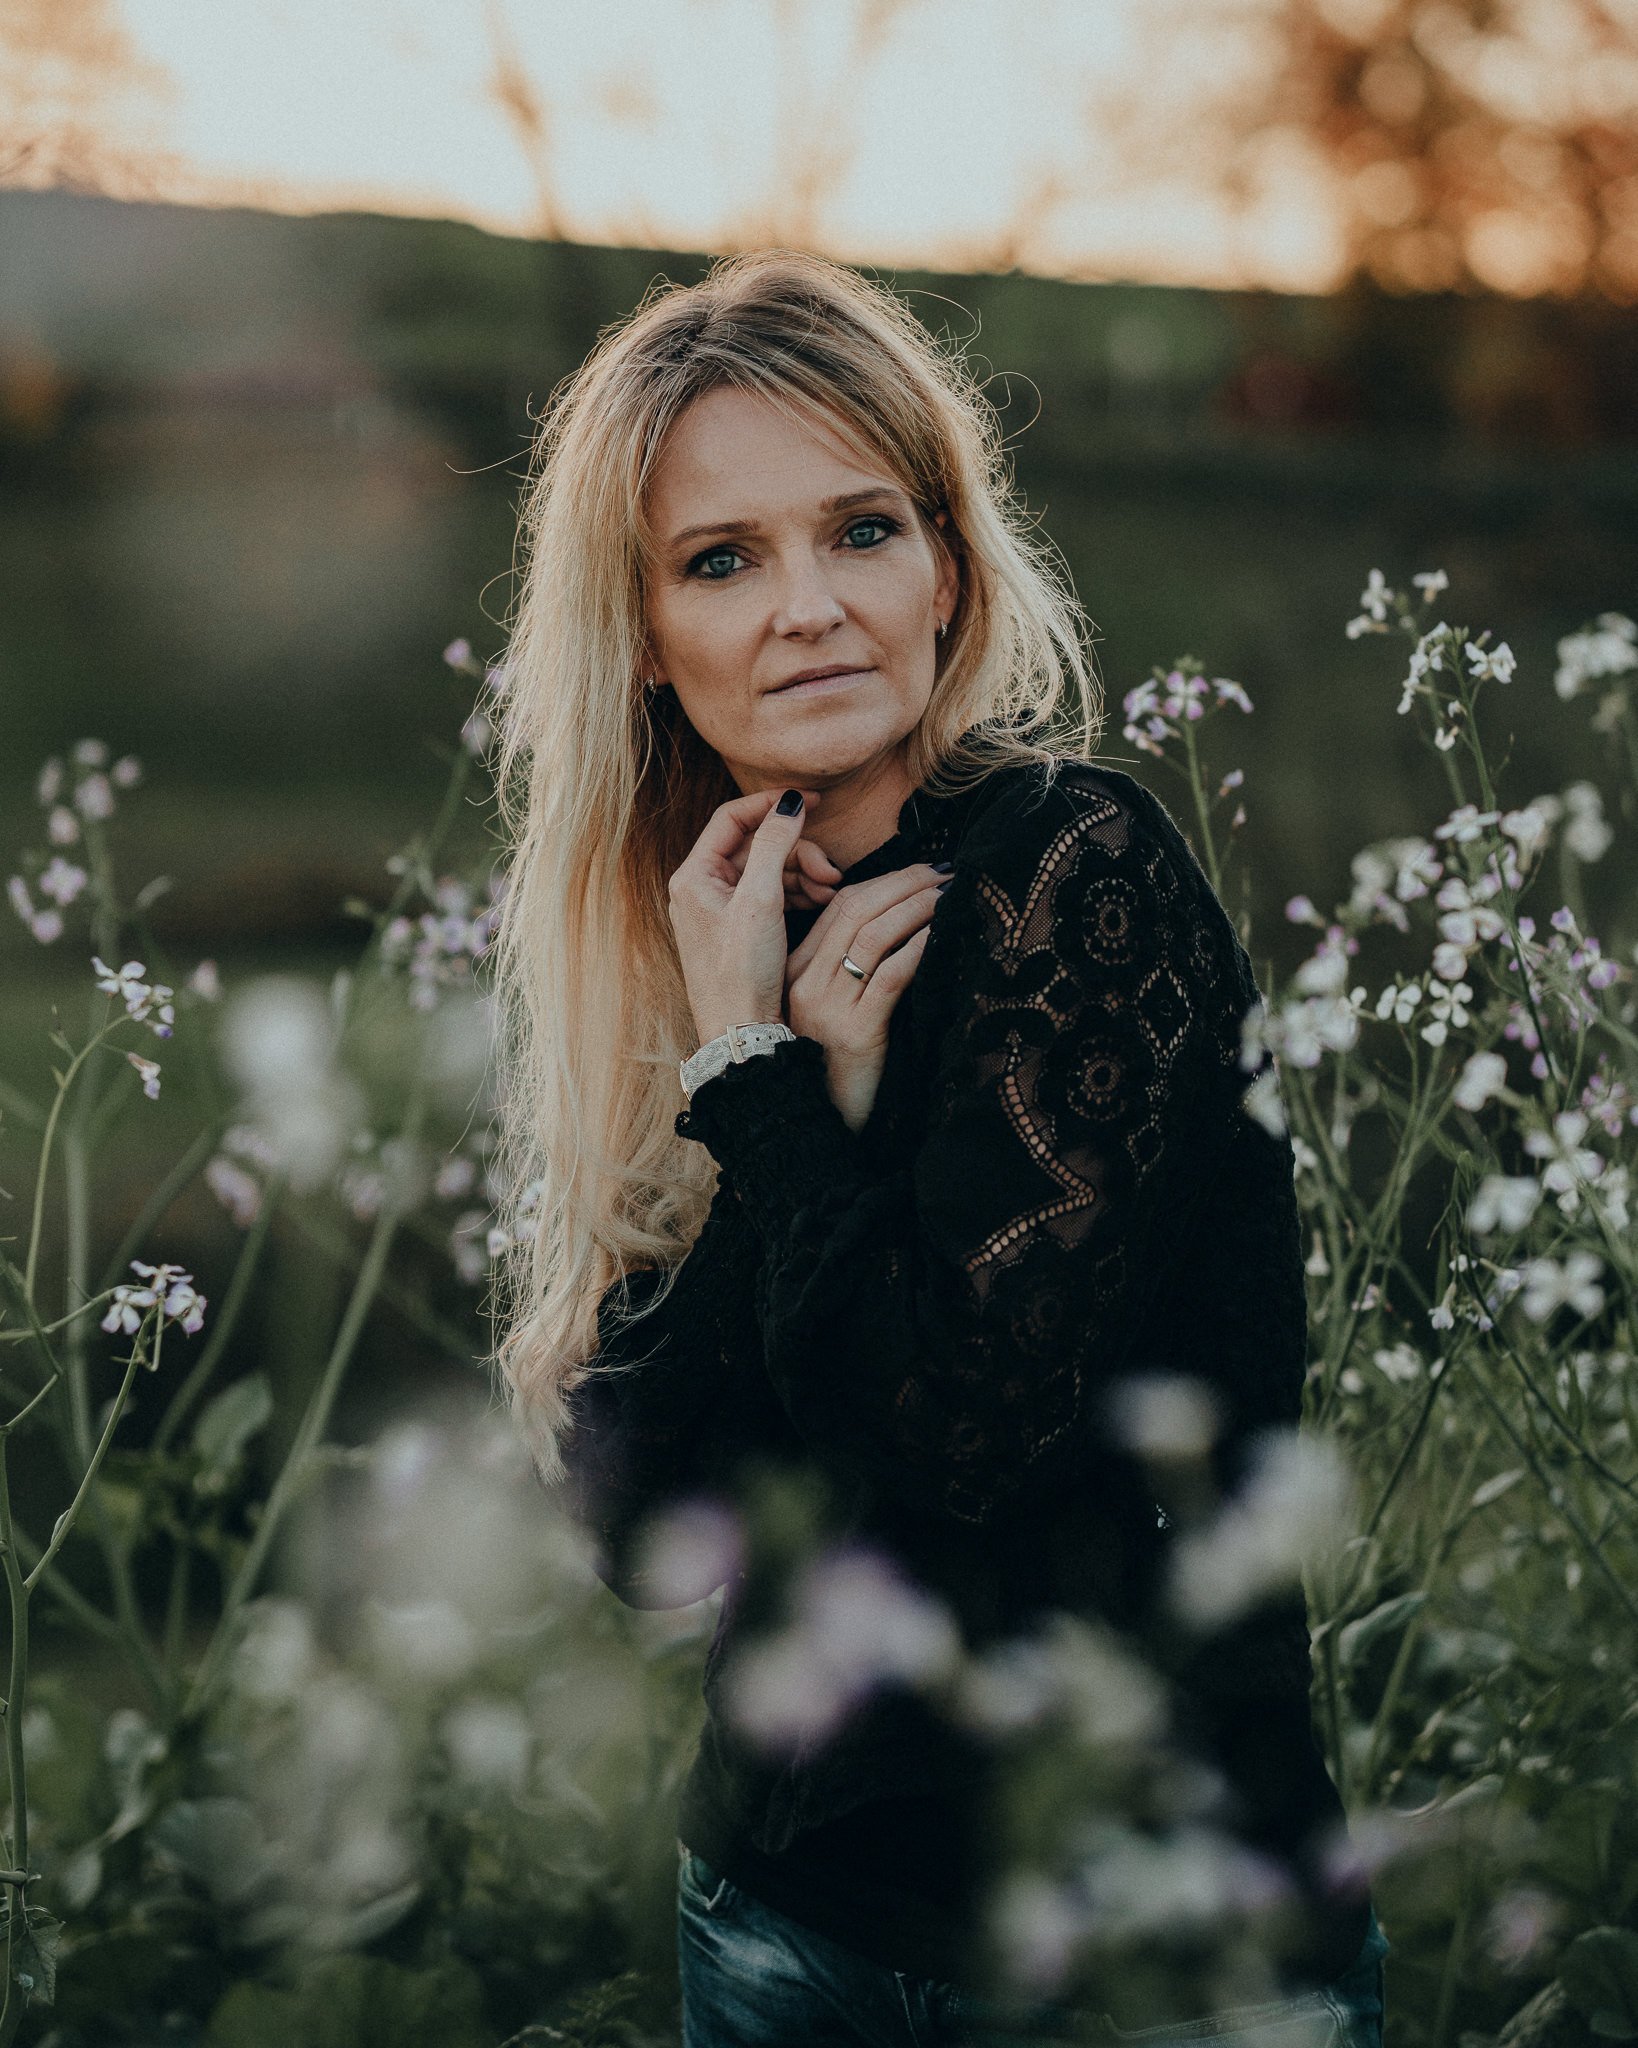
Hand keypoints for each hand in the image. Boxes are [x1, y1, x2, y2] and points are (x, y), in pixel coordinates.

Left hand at [669, 786, 826, 1043]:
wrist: (742, 1033)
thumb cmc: (742, 972)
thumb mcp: (761, 901)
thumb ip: (775, 845)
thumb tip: (791, 802)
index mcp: (694, 876)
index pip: (733, 818)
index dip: (773, 805)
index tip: (814, 802)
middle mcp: (702, 889)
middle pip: (756, 846)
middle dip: (798, 852)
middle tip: (831, 871)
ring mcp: (720, 911)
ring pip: (768, 871)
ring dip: (803, 874)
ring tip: (831, 892)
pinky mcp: (739, 932)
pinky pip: (771, 897)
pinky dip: (798, 895)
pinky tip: (822, 904)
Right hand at [785, 861, 948, 1131]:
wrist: (821, 1128)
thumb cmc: (839, 1069)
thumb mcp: (836, 1011)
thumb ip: (853, 971)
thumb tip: (901, 926)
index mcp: (795, 972)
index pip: (840, 907)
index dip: (884, 880)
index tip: (922, 870)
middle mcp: (804, 983)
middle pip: (856, 910)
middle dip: (905, 883)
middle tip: (945, 870)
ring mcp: (826, 1007)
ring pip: (872, 935)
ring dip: (916, 906)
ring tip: (950, 893)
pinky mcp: (855, 1033)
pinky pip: (889, 975)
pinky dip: (918, 946)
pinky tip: (941, 932)